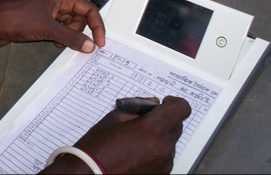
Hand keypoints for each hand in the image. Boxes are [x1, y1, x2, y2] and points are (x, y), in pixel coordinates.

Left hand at [0, 0, 104, 51]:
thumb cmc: (17, 18)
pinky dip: (59, 38)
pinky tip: (53, 43)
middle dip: (78, 32)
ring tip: (58, 42)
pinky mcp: (41, 22)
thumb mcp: (49, 29)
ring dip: (68, 36)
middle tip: (73, 43)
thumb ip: (71, 38)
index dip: (96, 25)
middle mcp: (56, 2)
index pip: (88, 9)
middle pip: (80, 18)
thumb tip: (89, 45)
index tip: (99, 41)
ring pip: (69, 25)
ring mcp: (49, 12)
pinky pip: (59, 30)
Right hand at [41, 96, 191, 173]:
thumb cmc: (98, 149)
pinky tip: (137, 152)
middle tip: (144, 121)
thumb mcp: (115, 117)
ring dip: (159, 137)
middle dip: (163, 120)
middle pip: (176, 125)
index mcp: (154, 129)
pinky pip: (165, 157)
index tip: (166, 102)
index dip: (174, 102)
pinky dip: (155, 152)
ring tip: (136, 140)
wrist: (89, 174)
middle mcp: (163, 147)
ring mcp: (163, 164)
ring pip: (170, 142)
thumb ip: (139, 107)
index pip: (181, 108)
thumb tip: (152, 103)